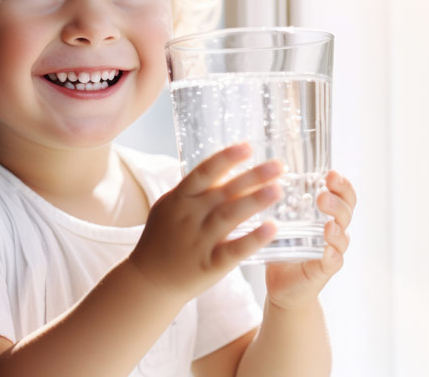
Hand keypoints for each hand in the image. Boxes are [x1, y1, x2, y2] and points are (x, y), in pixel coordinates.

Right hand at [128, 143, 282, 301]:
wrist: (149, 281)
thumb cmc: (164, 239)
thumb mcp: (171, 207)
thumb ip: (197, 190)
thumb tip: (229, 169)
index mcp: (179, 199)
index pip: (204, 172)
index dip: (226, 158)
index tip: (248, 146)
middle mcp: (188, 217)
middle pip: (224, 192)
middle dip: (253, 176)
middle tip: (279, 165)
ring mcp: (198, 242)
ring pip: (230, 216)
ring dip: (255, 201)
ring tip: (278, 190)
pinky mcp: (210, 265)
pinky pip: (234, 250)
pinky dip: (254, 239)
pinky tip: (273, 228)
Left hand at [264, 170, 356, 309]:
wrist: (282, 285)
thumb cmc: (284, 247)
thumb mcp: (281, 219)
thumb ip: (277, 200)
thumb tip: (258, 171)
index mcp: (326, 214)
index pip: (343, 195)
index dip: (342, 184)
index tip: (331, 173)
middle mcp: (334, 230)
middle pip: (346, 212)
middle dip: (338, 201)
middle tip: (323, 195)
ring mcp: (332, 251)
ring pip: (343, 237)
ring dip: (337, 229)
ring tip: (329, 225)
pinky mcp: (324, 270)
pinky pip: (334, 262)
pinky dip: (333, 256)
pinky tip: (327, 252)